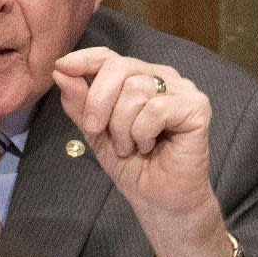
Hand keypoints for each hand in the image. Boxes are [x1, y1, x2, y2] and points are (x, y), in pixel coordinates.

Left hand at [53, 46, 232, 256]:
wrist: (157, 199)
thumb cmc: (132, 165)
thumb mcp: (96, 132)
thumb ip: (80, 103)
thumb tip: (61, 70)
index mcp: (138, 78)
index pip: (110, 56)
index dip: (85, 59)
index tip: (60, 67)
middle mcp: (161, 77)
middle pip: (119, 68)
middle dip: (98, 103)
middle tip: (98, 131)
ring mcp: (182, 89)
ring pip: (135, 91)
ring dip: (122, 128)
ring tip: (131, 147)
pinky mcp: (196, 107)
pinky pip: (156, 109)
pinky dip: (142, 133)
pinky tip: (149, 147)